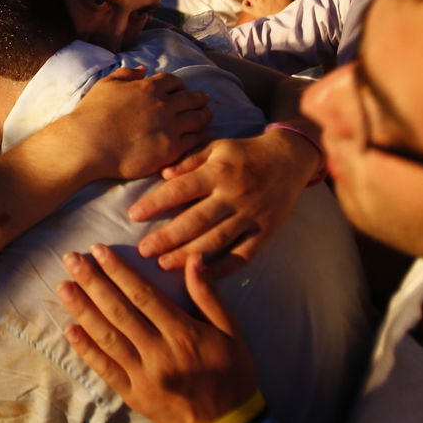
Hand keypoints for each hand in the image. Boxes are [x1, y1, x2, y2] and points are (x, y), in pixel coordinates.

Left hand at [59, 244, 257, 422]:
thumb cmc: (231, 372)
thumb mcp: (230, 331)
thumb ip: (209, 295)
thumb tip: (193, 258)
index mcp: (182, 333)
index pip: (143, 295)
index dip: (118, 271)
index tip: (98, 250)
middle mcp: (158, 353)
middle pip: (119, 311)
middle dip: (92, 282)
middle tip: (70, 259)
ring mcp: (143, 376)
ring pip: (107, 337)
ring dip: (82, 310)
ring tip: (64, 286)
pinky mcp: (132, 395)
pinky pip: (105, 369)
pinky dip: (86, 349)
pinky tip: (69, 329)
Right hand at [66, 66, 211, 180]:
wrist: (89, 144)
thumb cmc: (93, 115)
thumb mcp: (106, 85)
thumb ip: (126, 74)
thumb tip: (143, 69)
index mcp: (149, 88)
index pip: (173, 81)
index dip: (178, 85)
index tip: (180, 89)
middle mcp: (164, 104)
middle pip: (191, 98)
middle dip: (199, 98)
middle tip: (204, 99)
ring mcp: (171, 126)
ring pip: (198, 118)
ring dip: (205, 115)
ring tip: (209, 115)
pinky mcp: (172, 148)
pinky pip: (195, 140)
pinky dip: (203, 136)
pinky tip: (207, 135)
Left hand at [128, 129, 319, 273]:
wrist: (289, 160)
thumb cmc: (245, 153)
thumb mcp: (217, 147)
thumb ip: (190, 159)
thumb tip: (163, 174)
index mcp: (219, 171)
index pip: (181, 189)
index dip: (155, 203)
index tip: (133, 215)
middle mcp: (234, 194)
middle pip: (195, 220)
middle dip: (167, 237)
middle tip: (143, 250)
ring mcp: (251, 215)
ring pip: (216, 241)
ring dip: (188, 255)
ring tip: (163, 264)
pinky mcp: (265, 232)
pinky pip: (242, 255)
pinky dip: (222, 268)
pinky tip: (201, 276)